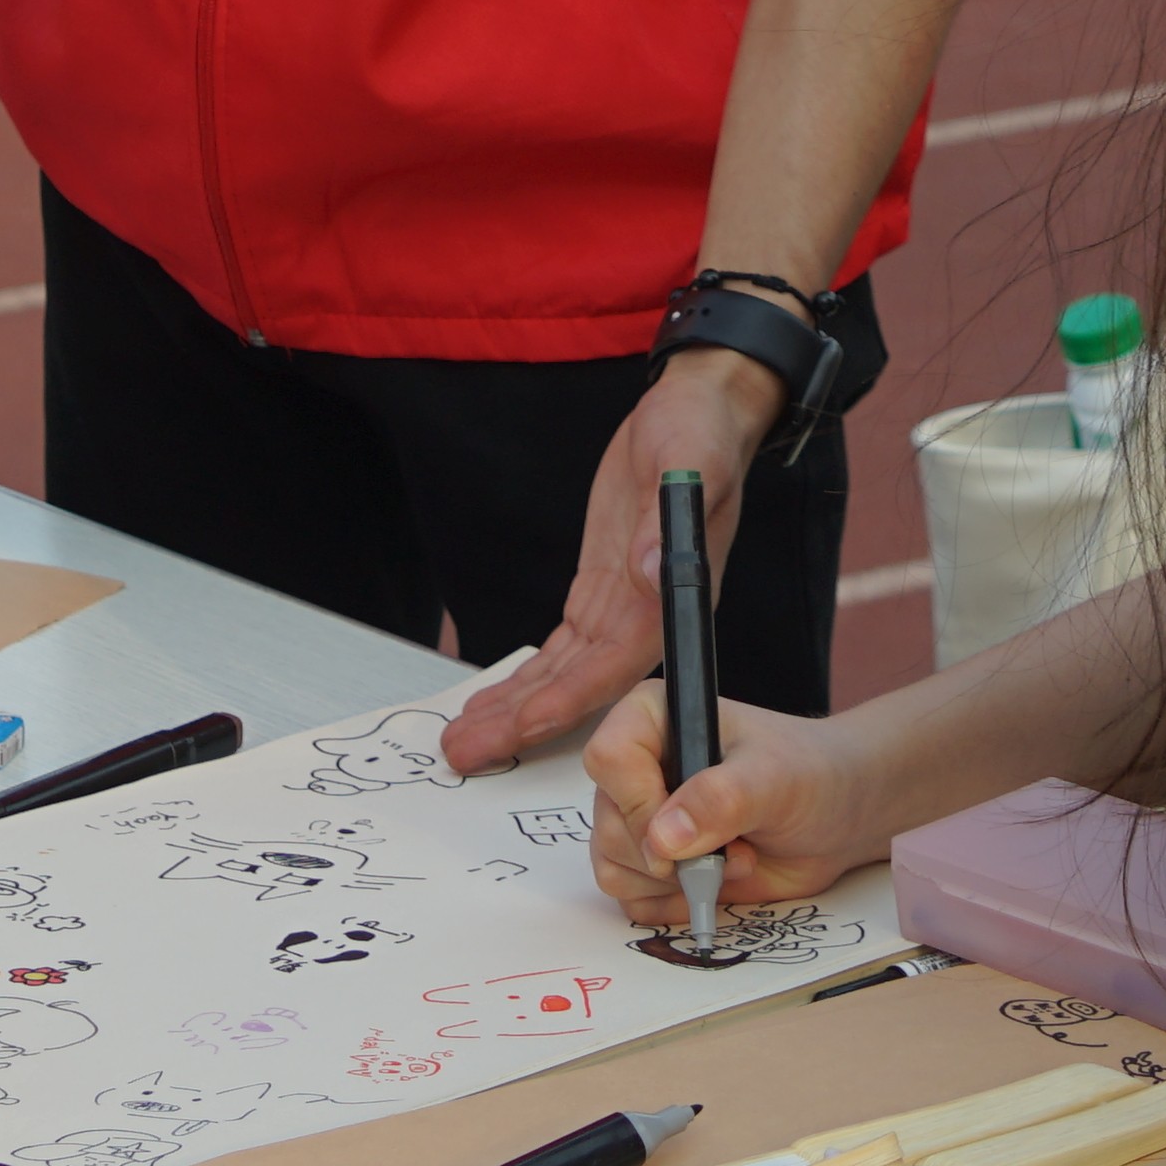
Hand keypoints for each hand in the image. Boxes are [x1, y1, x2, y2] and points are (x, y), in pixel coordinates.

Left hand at [443, 355, 772, 772]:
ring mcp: (622, 609)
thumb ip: (668, 516)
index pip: (617, 662)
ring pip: (565, 675)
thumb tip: (650, 574)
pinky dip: (527, 677)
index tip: (525, 724)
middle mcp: (648, 614)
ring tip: (465, 741)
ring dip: (516, 710)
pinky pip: (560, 650)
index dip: (572, 697)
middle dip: (524, 722)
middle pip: (583, 685)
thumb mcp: (688, 460)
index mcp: (674, 593)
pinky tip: (495, 702)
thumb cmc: (700, 433)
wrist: (700, 413)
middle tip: (466, 752)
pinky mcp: (601, 594)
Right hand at [583, 680, 883, 930]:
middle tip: (732, 850)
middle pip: (608, 824)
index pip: (609, 759)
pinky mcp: (656, 864)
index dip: (639, 804)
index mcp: (653, 719)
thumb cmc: (810, 775)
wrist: (838, 816)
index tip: (686, 835)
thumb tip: (662, 839)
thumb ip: (720, 800)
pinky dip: (676, 904)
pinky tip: (717, 883)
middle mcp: (638, 768)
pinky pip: (633, 900)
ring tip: (731, 861)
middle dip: (671, 857)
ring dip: (676, 884)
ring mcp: (642, 818)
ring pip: (613, 868)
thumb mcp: (774, 780)